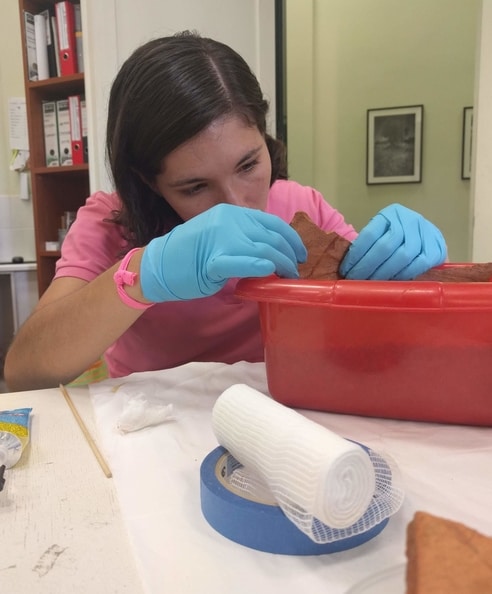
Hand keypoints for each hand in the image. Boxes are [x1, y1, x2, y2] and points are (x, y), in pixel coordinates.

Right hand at [140, 204, 306, 300]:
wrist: (157, 266)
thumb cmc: (189, 255)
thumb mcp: (220, 236)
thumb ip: (244, 237)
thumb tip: (272, 250)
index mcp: (231, 213)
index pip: (272, 222)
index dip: (292, 239)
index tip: (300, 254)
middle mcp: (228, 221)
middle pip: (272, 238)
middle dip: (290, 256)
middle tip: (296, 271)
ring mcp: (220, 240)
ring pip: (263, 250)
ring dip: (282, 265)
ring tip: (288, 277)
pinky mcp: (212, 261)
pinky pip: (242, 262)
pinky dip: (259, 267)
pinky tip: (269, 272)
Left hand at [339, 204, 446, 279]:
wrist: (427, 238)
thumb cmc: (398, 240)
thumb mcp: (382, 235)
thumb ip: (368, 246)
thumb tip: (347, 268)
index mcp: (390, 214)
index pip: (369, 234)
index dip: (356, 255)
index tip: (346, 270)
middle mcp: (409, 219)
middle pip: (385, 246)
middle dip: (368, 267)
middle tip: (357, 280)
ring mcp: (425, 231)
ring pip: (403, 255)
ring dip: (385, 273)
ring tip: (373, 284)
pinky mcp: (437, 246)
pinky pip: (420, 263)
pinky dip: (405, 274)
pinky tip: (394, 281)